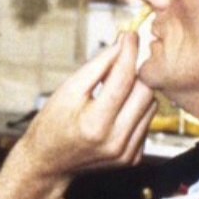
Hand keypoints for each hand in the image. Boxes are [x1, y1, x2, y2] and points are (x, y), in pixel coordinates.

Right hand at [13, 33, 155, 181]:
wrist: (48, 162)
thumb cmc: (52, 124)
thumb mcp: (68, 90)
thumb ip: (98, 66)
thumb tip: (123, 43)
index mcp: (95, 124)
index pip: (123, 79)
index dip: (128, 52)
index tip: (129, 35)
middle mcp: (115, 141)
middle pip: (144, 91)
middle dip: (135, 72)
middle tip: (120, 63)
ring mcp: (125, 153)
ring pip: (150, 106)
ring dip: (137, 92)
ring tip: (113, 91)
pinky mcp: (132, 158)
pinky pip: (146, 122)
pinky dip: (136, 110)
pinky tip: (116, 111)